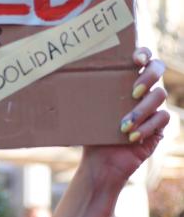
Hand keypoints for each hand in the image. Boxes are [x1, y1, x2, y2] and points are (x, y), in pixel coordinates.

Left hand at [81, 48, 168, 187]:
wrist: (100, 162)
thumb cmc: (91, 134)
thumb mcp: (85, 113)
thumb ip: (81, 96)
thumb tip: (54, 79)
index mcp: (124, 82)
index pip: (142, 58)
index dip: (143, 53)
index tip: (136, 59)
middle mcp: (142, 90)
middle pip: (158, 69)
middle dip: (148, 77)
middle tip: (132, 92)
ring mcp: (153, 106)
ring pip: (160, 95)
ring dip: (141, 110)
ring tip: (123, 125)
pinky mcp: (159, 125)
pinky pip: (162, 118)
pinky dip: (146, 127)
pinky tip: (132, 137)